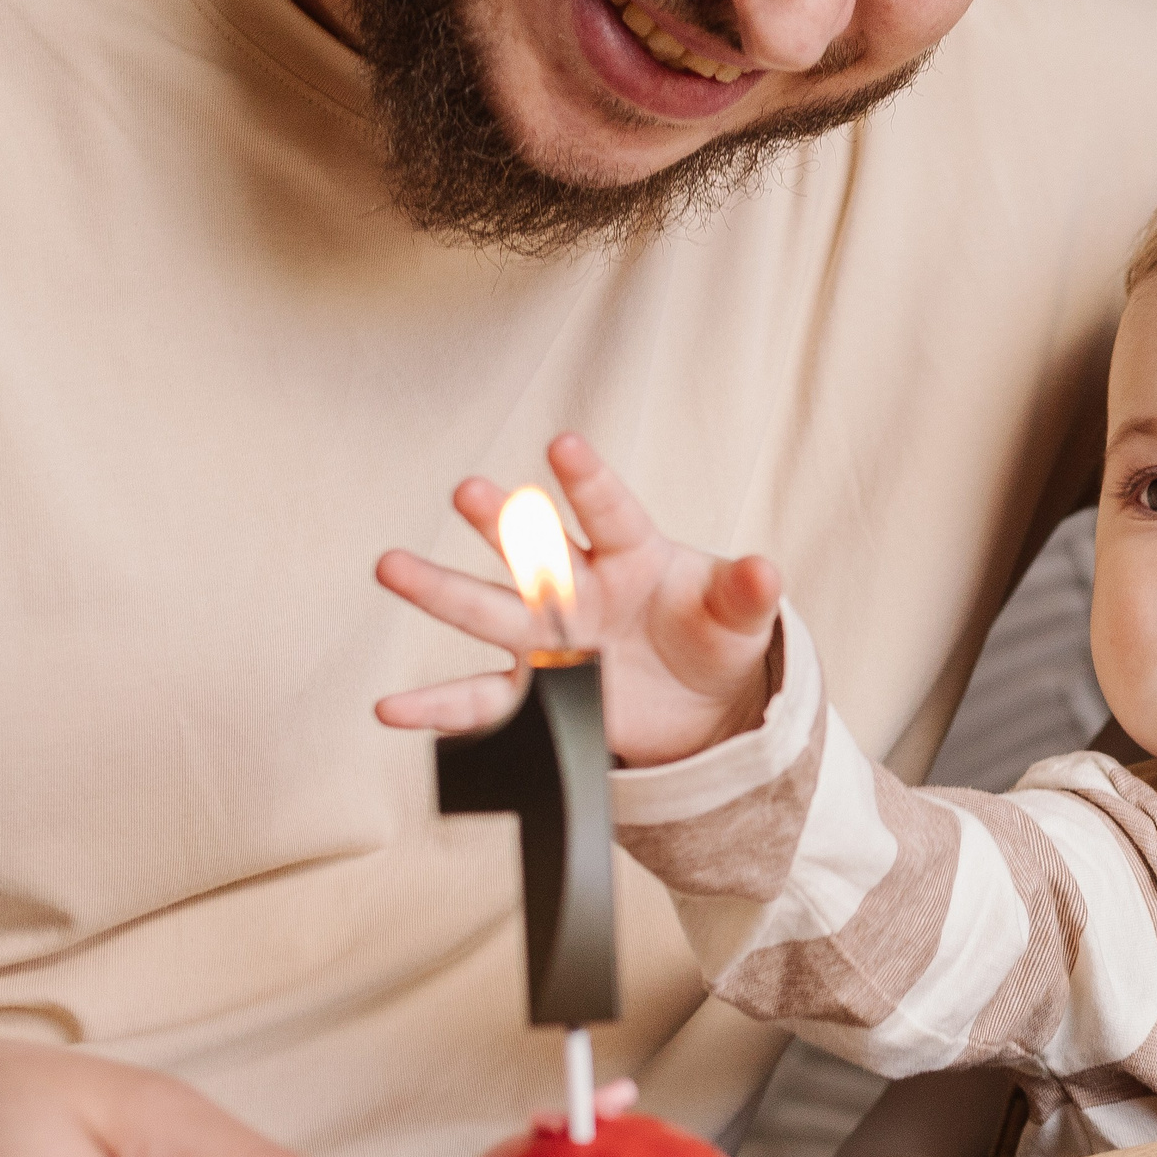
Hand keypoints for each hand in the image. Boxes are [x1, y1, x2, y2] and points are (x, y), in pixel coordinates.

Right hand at [374, 433, 781, 765]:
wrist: (699, 703)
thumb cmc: (712, 636)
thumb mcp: (739, 616)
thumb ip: (746, 594)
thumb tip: (766, 571)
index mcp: (632, 554)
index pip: (609, 511)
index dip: (588, 480)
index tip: (564, 446)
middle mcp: (579, 588)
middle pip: (533, 552)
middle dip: (501, 524)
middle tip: (468, 491)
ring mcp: (551, 640)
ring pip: (489, 612)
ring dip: (440, 590)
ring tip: (391, 566)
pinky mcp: (538, 694)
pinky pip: (482, 704)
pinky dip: (437, 710)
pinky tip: (392, 709)